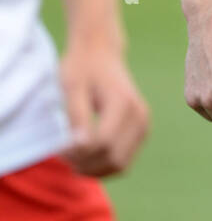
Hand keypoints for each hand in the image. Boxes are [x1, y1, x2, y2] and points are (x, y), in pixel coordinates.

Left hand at [60, 40, 150, 176]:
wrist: (101, 52)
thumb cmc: (82, 68)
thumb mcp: (72, 87)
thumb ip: (77, 116)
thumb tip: (81, 146)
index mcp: (123, 102)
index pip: (102, 143)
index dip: (78, 153)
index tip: (58, 147)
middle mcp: (140, 115)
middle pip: (113, 159)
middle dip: (85, 164)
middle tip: (62, 153)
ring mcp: (143, 124)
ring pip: (120, 165)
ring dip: (94, 168)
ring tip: (73, 155)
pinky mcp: (141, 131)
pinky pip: (123, 161)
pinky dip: (103, 165)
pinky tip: (85, 154)